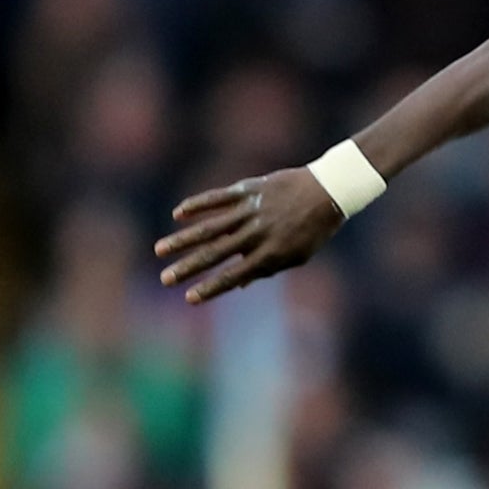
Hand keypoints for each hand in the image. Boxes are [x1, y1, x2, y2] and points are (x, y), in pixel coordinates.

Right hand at [155, 168, 344, 304]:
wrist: (328, 191)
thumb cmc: (313, 229)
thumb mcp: (296, 256)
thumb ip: (265, 269)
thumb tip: (236, 284)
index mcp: (269, 254)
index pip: (232, 276)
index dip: (210, 288)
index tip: (189, 299)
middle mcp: (256, 234)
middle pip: (215, 254)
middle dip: (188, 268)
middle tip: (164, 279)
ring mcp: (250, 210)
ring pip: (209, 227)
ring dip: (182, 240)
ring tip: (159, 250)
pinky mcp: (248, 189)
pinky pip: (217, 198)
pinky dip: (197, 205)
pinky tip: (177, 215)